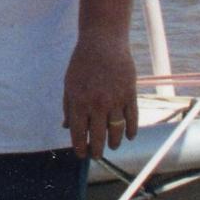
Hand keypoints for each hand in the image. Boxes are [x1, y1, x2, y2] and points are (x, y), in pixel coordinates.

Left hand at [63, 35, 138, 158]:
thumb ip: (68, 107)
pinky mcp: (130, 94)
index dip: (80, 147)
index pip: (79, 133)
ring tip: (112, 147)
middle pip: (99, 136)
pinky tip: (128, 137)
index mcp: (79, 102)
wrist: (103, 43)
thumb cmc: (82, 63)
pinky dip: (131, 130)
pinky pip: (132, 119)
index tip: (82, 154)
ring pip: (117, 131)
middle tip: (97, 156)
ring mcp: (115, 100)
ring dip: (114, 143)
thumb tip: (66, 128)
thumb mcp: (69, 84)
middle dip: (97, 150)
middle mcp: (97, 104)